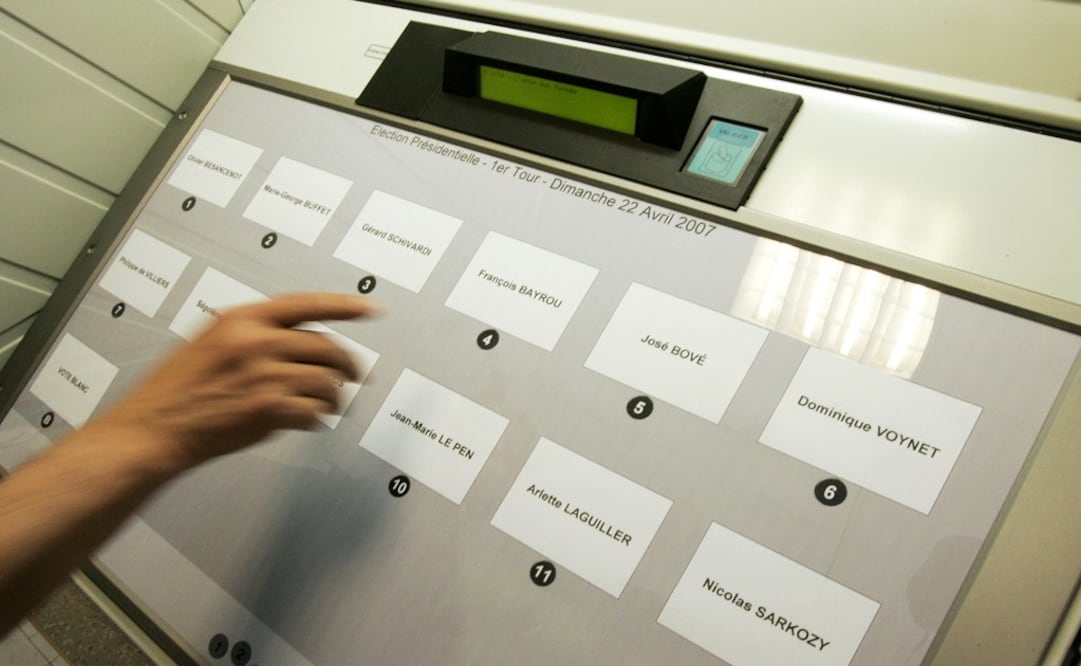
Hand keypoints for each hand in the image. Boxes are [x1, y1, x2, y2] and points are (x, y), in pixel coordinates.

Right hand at [98, 292, 378, 475]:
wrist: (154, 427)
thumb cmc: (178, 389)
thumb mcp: (210, 341)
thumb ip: (253, 334)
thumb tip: (300, 342)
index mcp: (243, 319)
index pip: (308, 304)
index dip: (345, 306)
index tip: (371, 309)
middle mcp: (257, 341)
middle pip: (328, 347)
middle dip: (347, 366)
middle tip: (353, 377)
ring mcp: (264, 375)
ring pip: (327, 382)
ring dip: (333, 397)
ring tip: (326, 405)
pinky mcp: (268, 409)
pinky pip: (314, 411)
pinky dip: (316, 419)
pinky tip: (306, 421)